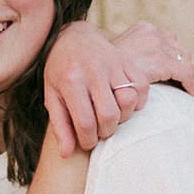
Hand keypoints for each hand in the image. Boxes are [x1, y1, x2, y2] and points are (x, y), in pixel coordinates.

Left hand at [43, 21, 193, 155]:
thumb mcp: (52, 97)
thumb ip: (60, 126)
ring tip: (111, 116)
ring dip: (122, 117)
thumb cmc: (60, 72)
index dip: (88, 140)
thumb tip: (67, 155)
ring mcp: (112, 63)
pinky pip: (142, 87)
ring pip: (128, 101)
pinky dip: (137, 101)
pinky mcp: (127, 60)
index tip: (87, 142)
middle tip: (100, 130)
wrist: (72, 38)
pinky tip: (124, 103)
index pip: (85, 122)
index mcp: (71, 80)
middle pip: (109, 115)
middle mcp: (93, 70)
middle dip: (106, 131)